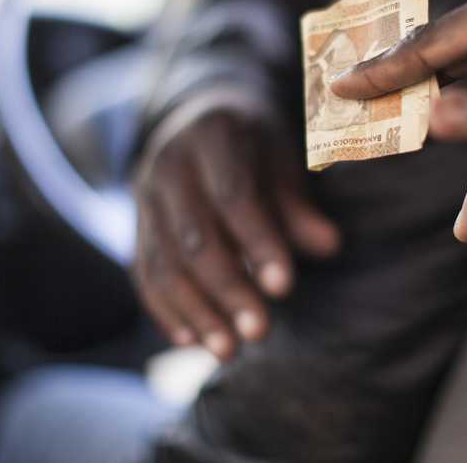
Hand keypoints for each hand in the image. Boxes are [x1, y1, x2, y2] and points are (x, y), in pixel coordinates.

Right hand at [132, 88, 339, 359]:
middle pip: (193, 236)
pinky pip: (144, 273)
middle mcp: (168, 164)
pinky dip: (166, 310)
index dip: (258, 243)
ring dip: (196, 311)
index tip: (285, 289)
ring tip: (228, 351)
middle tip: (260, 333)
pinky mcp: (136, 224)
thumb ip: (298, 205)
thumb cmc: (254, 144)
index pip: (233, 196)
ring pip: (163, 262)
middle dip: (228, 289)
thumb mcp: (281, 158)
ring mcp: (144, 196)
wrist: (199, 116)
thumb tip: (330, 246)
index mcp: (212, 135)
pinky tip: (192, 340)